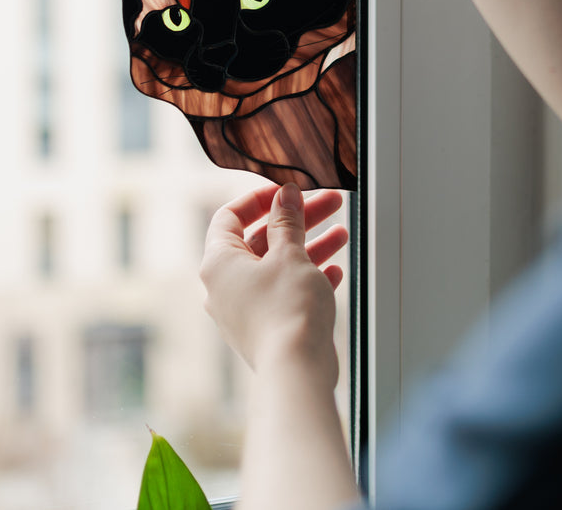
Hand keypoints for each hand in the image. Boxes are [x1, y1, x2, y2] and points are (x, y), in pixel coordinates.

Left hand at [200, 183, 348, 379]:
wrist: (297, 370)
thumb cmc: (287, 311)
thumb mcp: (290, 254)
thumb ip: (287, 221)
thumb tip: (285, 196)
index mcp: (219, 263)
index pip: (229, 216)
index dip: (259, 199)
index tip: (287, 191)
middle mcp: (224, 287)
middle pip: (259, 240)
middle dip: (297, 221)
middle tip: (329, 204)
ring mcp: (243, 310)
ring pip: (276, 267)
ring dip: (308, 247)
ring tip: (342, 235)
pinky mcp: (264, 329)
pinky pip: (283, 294)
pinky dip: (306, 279)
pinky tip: (335, 272)